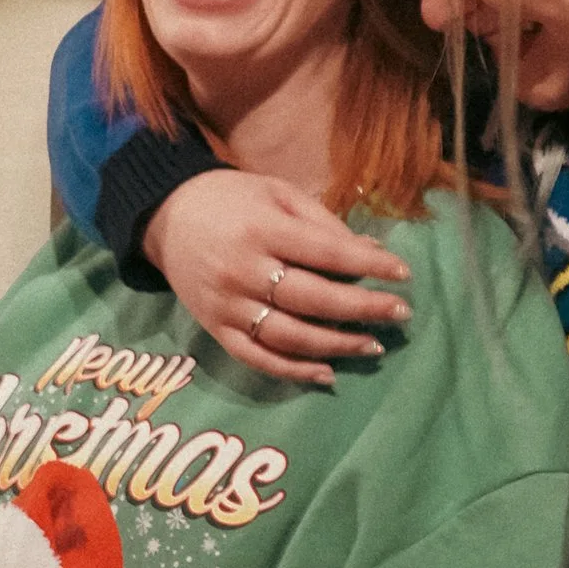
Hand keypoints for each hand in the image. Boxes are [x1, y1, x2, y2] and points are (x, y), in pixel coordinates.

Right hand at [142, 173, 412, 389]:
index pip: (326, 252)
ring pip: (288, 335)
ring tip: (373, 346)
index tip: (403, 273)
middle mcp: (243, 270)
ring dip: (336, 345)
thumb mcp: (278, 194)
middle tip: (401, 313)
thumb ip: (323, 223)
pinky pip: (257, 358)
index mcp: (262, 230)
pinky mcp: (215, 330)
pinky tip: (326, 373)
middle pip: (313, 299)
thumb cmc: (232, 199)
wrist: (165, 216)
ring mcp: (227, 305)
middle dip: (363, 308)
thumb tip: (372, 251)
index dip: (368, 265)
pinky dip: (293, 370)